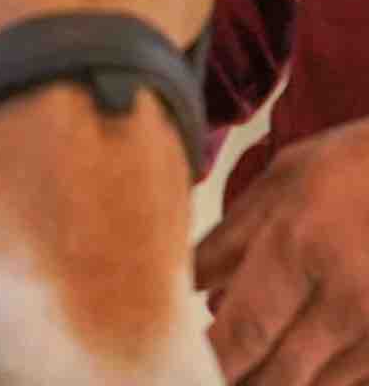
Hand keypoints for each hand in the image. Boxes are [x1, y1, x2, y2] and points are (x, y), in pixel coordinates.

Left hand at [204, 115, 368, 380]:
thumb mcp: (279, 187)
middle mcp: (348, 299)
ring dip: (282, 383)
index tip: (183, 366)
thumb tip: (190, 292)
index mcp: (300, 252)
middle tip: (212, 375)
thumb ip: (229, 242)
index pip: (245, 332)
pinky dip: (325, 380)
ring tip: (251, 370)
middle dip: (242, 380)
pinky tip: (300, 368)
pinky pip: (357, 381)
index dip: (213, 362)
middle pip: (282, 373)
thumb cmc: (350, 170)